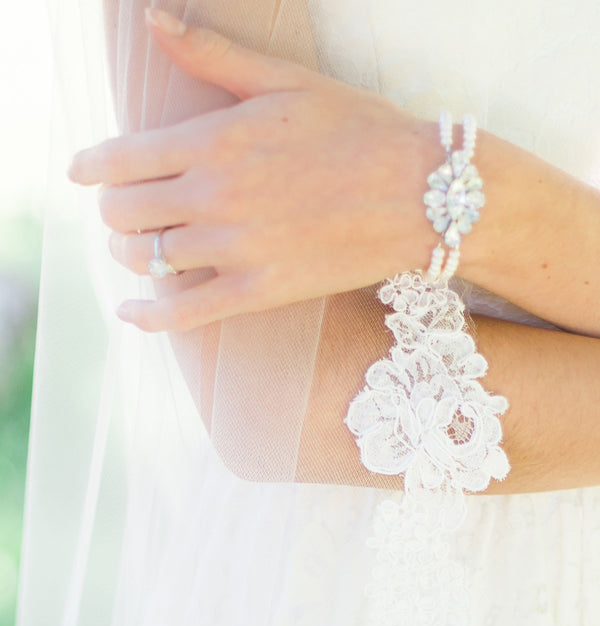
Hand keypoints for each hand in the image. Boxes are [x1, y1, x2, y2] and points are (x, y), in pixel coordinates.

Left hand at [68, 8, 434, 330]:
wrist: (422, 193)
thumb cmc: (361, 130)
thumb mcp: (286, 81)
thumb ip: (214, 55)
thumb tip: (154, 20)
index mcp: (215, 140)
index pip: (121, 157)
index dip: (90, 166)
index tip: (81, 172)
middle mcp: (215, 196)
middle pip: (124, 212)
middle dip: (113, 209)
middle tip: (123, 209)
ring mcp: (236, 249)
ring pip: (147, 258)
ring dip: (129, 252)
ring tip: (136, 248)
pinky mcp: (260, 291)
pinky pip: (184, 313)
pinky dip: (148, 316)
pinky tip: (132, 312)